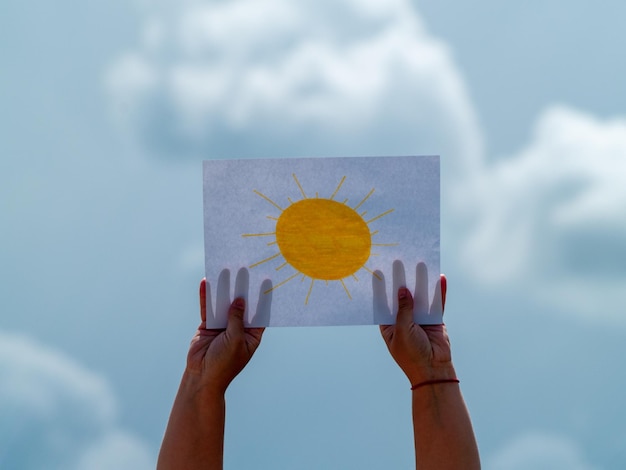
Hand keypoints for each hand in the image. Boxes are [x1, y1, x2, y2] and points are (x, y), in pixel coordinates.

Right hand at [186, 269, 270, 394]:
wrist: (202, 377)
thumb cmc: (224, 364)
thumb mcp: (235, 340)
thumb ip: (237, 319)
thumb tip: (240, 300)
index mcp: (252, 335)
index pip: (260, 313)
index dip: (263, 297)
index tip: (267, 280)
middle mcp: (239, 328)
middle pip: (241, 304)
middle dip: (242, 288)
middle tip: (245, 269)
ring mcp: (223, 325)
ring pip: (224, 302)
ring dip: (224, 287)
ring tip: (225, 269)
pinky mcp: (208, 325)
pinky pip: (208, 308)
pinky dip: (206, 296)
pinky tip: (205, 282)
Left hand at [378, 261, 454, 384]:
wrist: (433, 370)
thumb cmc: (411, 355)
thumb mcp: (402, 331)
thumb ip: (403, 310)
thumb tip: (404, 290)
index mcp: (389, 325)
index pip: (383, 303)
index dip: (381, 288)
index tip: (378, 271)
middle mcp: (403, 319)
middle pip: (402, 296)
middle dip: (401, 280)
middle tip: (398, 261)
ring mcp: (420, 318)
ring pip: (420, 296)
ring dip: (420, 281)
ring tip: (420, 263)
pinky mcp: (435, 319)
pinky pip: (436, 303)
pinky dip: (439, 291)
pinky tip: (440, 278)